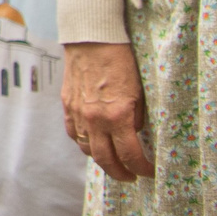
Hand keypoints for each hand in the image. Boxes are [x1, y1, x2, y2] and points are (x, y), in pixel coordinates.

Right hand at [63, 41, 153, 181]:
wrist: (92, 38)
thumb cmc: (121, 61)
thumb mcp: (140, 92)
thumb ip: (136, 117)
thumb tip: (134, 132)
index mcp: (117, 116)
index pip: (130, 155)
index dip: (142, 169)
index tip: (149, 172)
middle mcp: (94, 119)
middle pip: (105, 160)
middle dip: (120, 173)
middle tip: (131, 176)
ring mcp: (77, 112)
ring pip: (87, 149)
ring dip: (101, 159)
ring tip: (112, 161)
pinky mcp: (67, 104)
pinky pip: (73, 133)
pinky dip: (84, 142)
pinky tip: (92, 142)